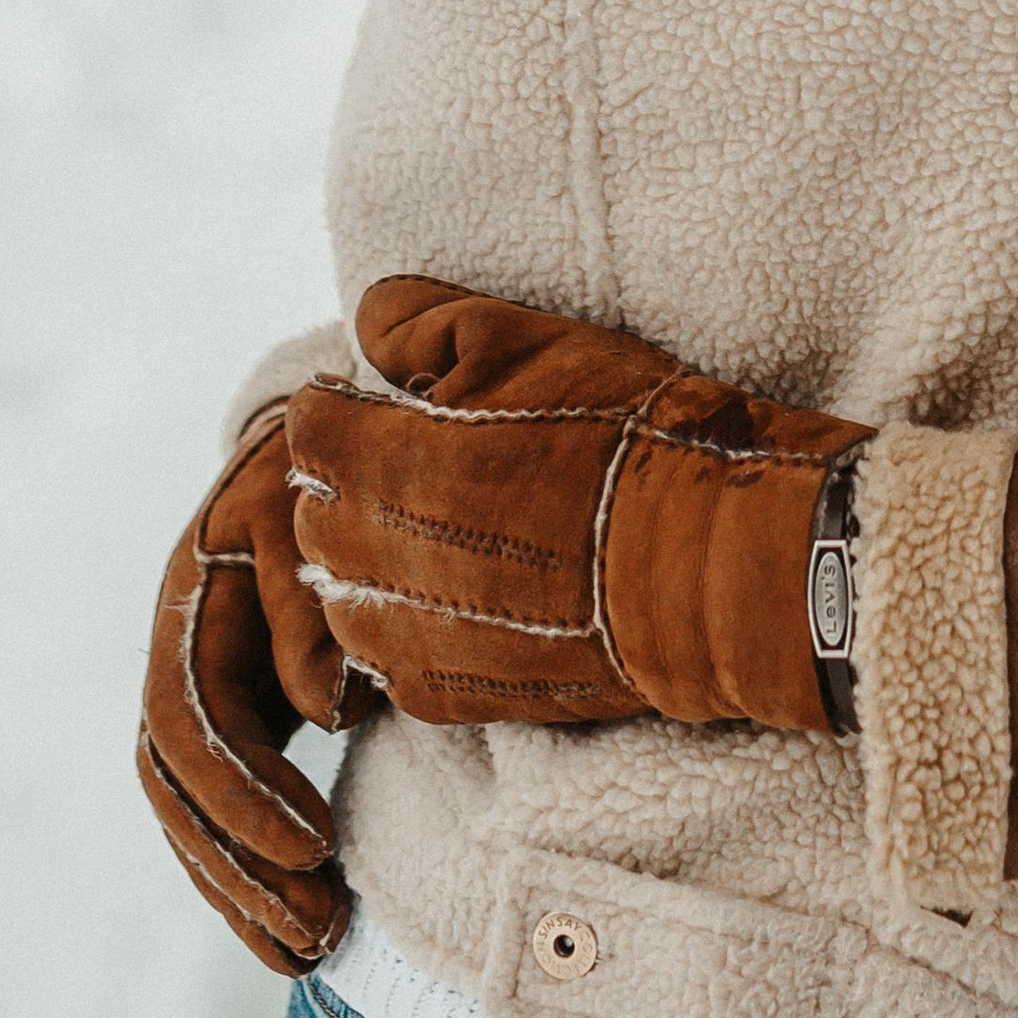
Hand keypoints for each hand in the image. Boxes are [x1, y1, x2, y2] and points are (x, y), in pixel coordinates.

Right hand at [137, 402, 366, 974]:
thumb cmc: (328, 468)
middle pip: (180, 792)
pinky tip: (300, 934)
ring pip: (194, 818)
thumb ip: (314, 599)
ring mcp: (204, 688)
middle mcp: (183, 656)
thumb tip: (326, 711)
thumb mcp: (318, 505)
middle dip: (239, 870)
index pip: (194, 724)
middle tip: (317, 930)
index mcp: (193, 605)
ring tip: (313, 954)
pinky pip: (225, 811)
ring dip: (243, 894)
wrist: (325, 432)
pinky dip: (253, 875)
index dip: (243, 795)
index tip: (313, 849)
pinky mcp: (239, 714)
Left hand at [287, 279, 870, 735]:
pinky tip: (452, 599)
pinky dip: (402, 628)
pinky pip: (384, 664)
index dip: (340, 404)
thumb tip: (363, 324)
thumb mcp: (531, 338)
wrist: (707, 562)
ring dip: (364, 560)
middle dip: (346, 480)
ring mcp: (413, 635)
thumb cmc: (626, 435)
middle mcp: (383, 555)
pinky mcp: (449, 693)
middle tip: (405, 458)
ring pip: (338, 596)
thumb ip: (425, 323)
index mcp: (394, 459)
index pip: (310, 429)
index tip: (373, 399)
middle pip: (313, 514)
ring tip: (426, 532)